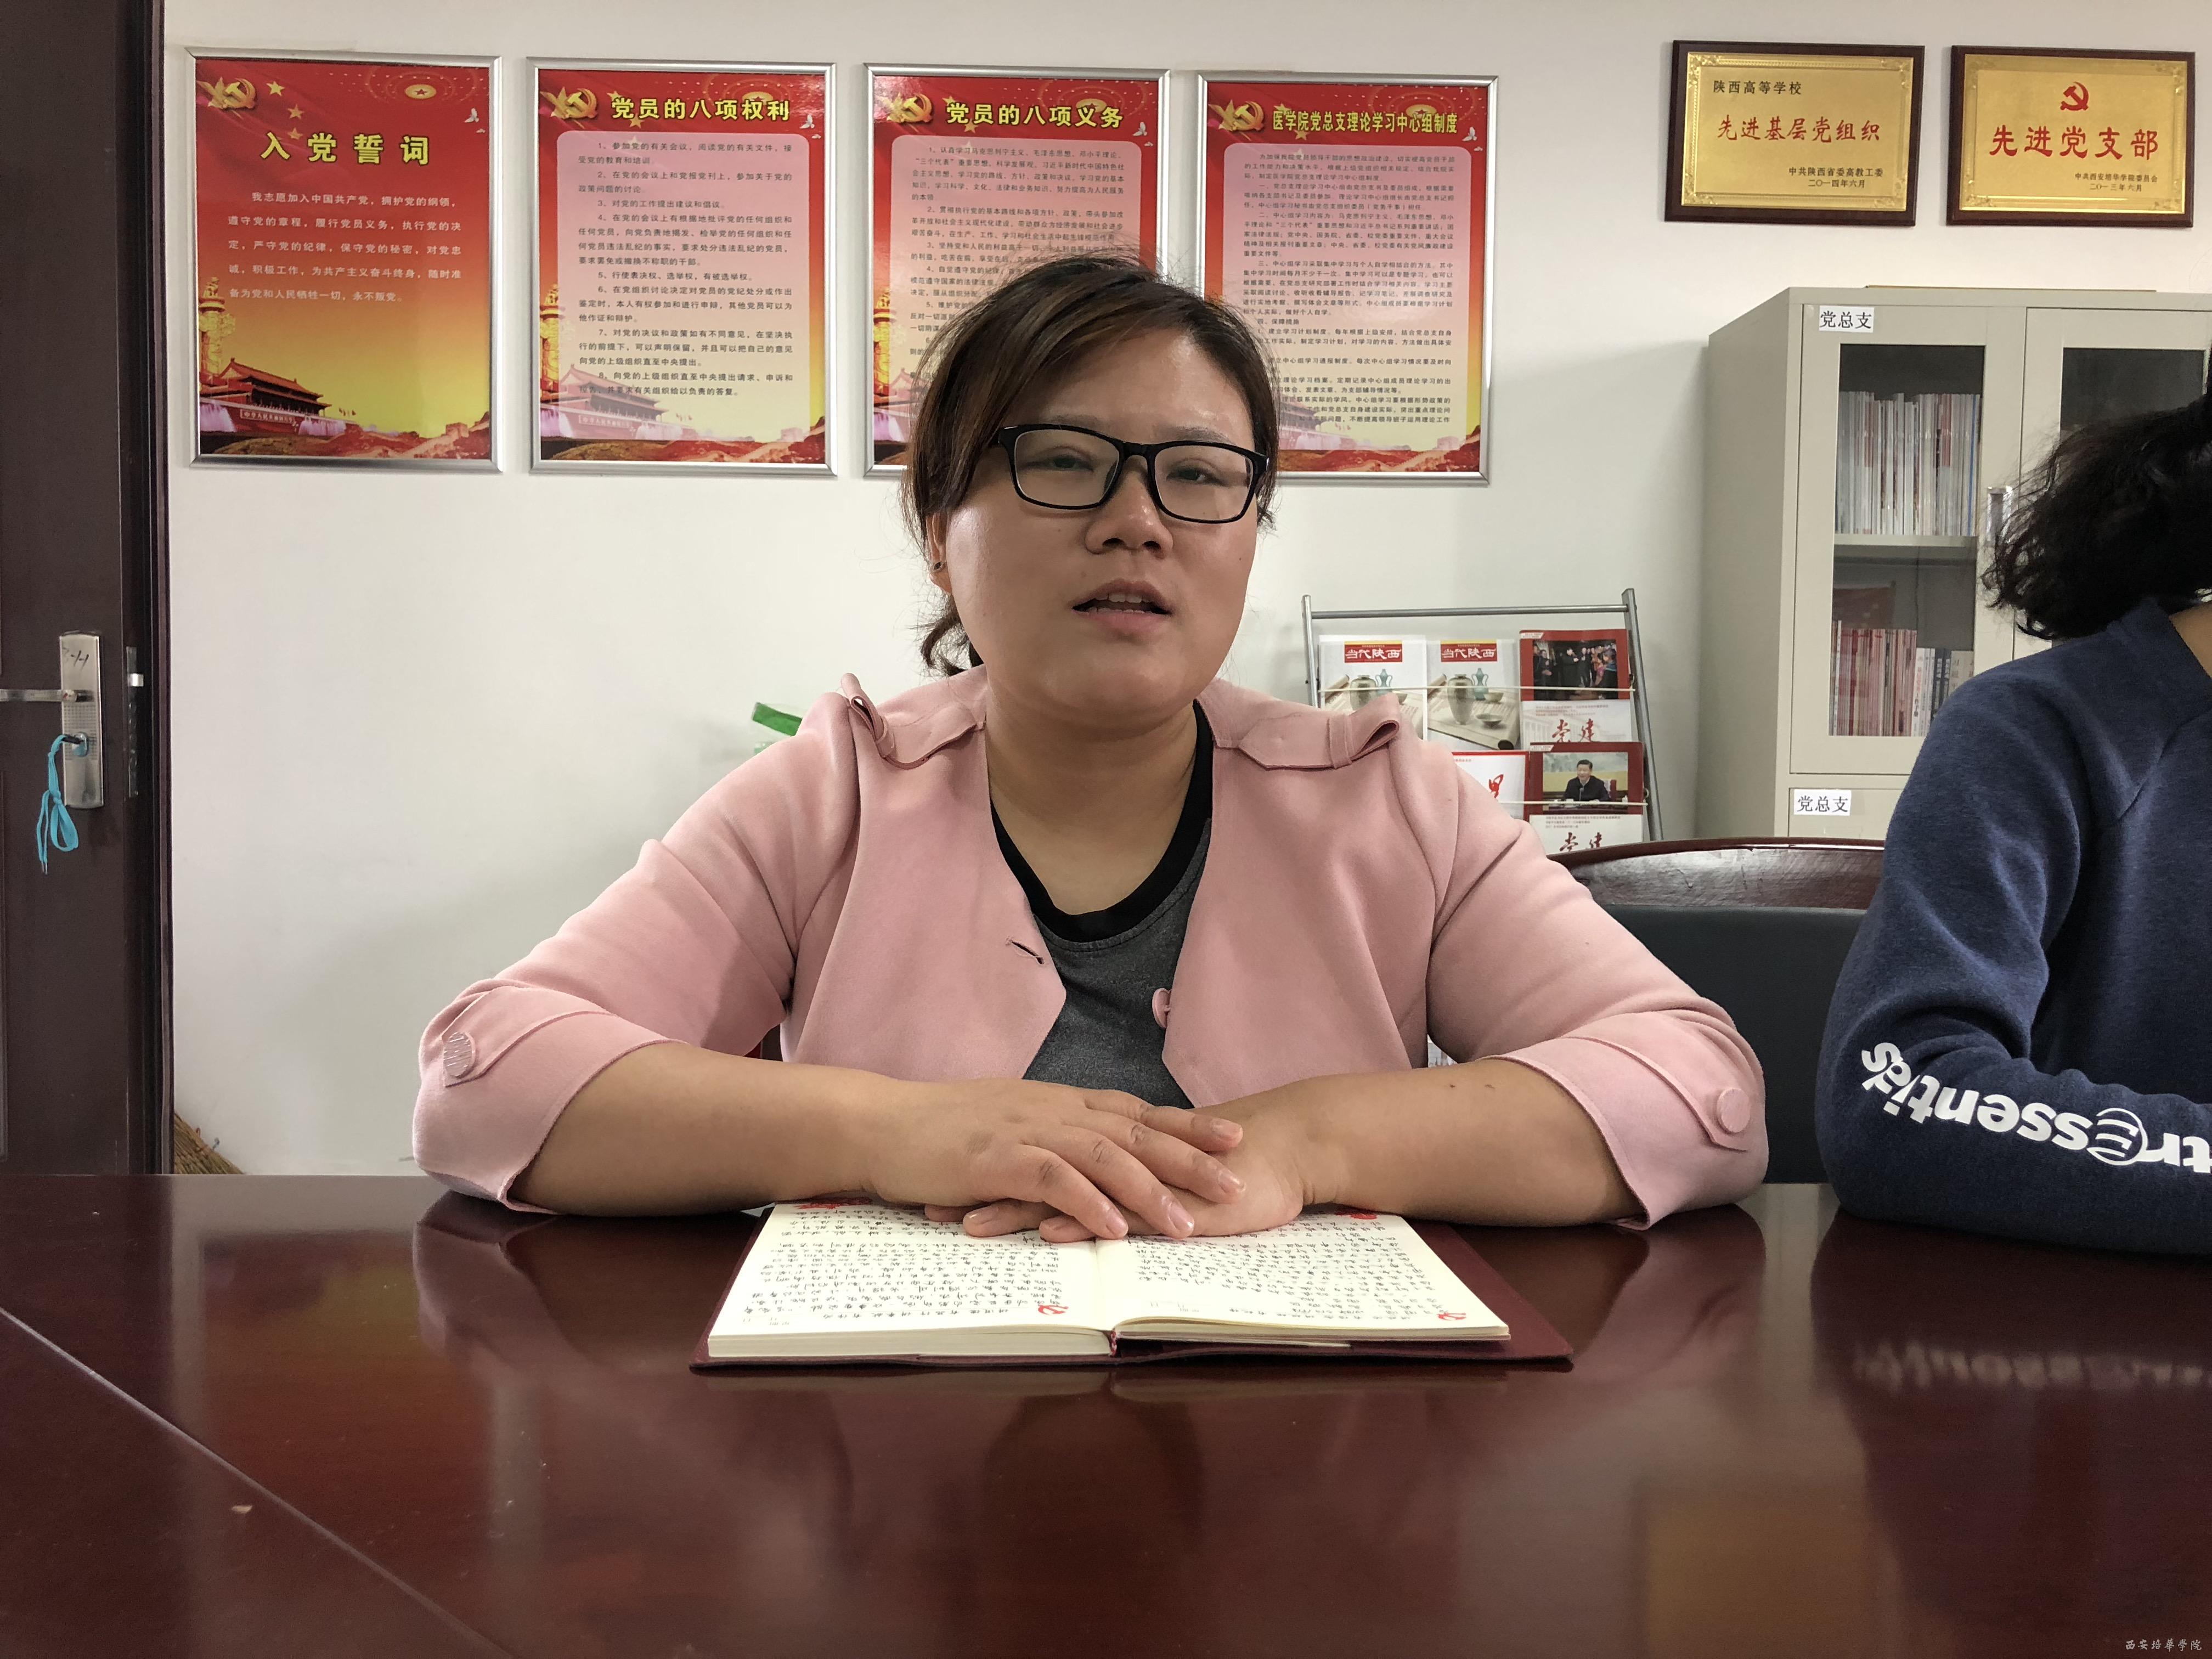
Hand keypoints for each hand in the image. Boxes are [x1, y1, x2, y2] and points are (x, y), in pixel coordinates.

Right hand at [861, 1077, 1245, 1240]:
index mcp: (1057, 1102)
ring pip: (1102, 1154)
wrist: (880, 1123)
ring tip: (1187, 1225)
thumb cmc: (940, 1130)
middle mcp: (1051, 1110)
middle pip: (1135, 1131)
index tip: (1233, 1138)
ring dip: (1148, 1190)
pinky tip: (1114, 1228)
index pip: (1136, 1111)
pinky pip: (1052, 1179)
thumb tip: (1091, 1157)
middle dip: (1190, 1157)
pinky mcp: (994, 1159)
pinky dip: (1087, 1202)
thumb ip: (1052, 1135)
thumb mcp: (1009, 1124)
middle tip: (1237, 1182)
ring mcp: (1024, 1131)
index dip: (1187, 1124)